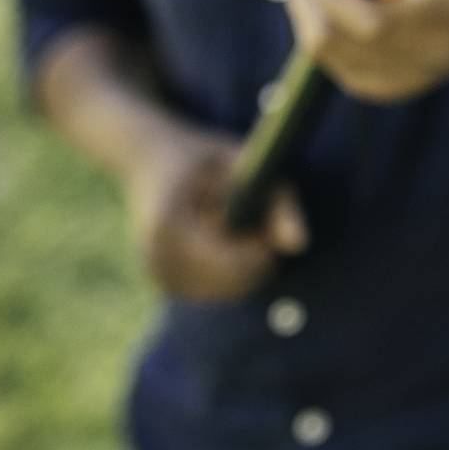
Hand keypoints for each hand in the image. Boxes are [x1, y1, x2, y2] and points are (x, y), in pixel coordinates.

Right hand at [128, 125, 306, 303]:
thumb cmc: (204, 158)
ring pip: (229, 291)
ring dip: (245, 264)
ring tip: (229, 222)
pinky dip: (229, 269)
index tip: (266, 222)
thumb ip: (277, 202)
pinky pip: (217, 290)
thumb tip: (300, 244)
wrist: (148, 159)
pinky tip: (215, 237)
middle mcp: (157, 258)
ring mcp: (158, 275)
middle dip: (256, 258)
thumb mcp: (245, 164)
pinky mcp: (164, 284)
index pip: (232, 264)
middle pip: (234, 283)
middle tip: (254, 222)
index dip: (261, 248)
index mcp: (169, 226)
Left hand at [286, 0, 448, 103]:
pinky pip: (331, 61)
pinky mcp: (380, 89)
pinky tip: (331, 10)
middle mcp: (421, 58)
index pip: (370, 21)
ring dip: (307, 12)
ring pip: (324, 52)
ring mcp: (399, 80)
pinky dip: (320, 30)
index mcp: (441, 15)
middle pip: (334, 42)